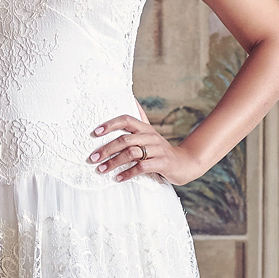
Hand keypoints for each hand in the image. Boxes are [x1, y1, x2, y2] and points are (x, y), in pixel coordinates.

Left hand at [88, 113, 204, 185]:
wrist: (184, 163)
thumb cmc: (161, 149)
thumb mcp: (150, 134)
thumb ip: (140, 119)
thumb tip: (131, 99)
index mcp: (145, 128)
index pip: (126, 120)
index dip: (110, 124)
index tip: (95, 132)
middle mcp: (151, 136)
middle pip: (125, 139)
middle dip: (107, 149)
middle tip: (93, 158)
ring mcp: (158, 150)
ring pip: (131, 154)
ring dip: (114, 162)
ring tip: (101, 170)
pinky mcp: (162, 163)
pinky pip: (142, 167)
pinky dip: (128, 173)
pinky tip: (118, 178)